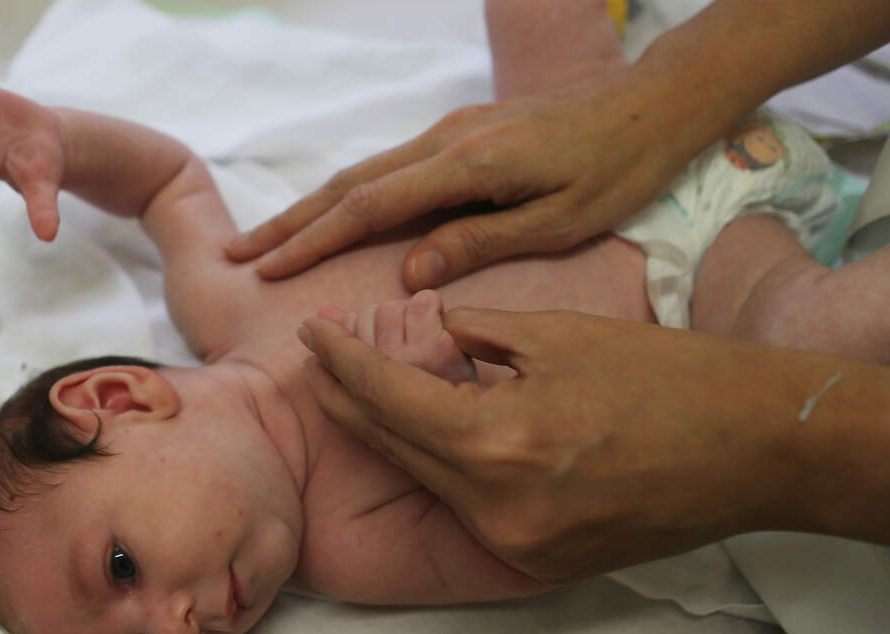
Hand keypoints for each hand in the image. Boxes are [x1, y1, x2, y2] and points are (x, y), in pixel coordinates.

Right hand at [228, 79, 688, 289]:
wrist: (651, 103)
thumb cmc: (617, 170)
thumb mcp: (559, 220)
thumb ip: (481, 242)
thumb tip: (409, 273)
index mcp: (468, 165)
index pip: (369, 208)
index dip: (312, 241)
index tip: (266, 270)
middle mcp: (448, 140)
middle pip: (351, 184)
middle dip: (291, 221)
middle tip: (238, 255)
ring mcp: (453, 130)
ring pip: (366, 172)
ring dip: (315, 208)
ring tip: (273, 240)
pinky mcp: (464, 132)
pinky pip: (392, 167)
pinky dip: (351, 196)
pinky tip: (337, 218)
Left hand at [297, 308, 808, 581]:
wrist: (758, 447)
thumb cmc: (667, 376)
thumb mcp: (559, 333)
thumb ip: (478, 337)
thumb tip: (433, 339)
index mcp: (497, 442)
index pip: (388, 399)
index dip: (342, 362)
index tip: (311, 334)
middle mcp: (497, 507)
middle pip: (396, 448)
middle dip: (350, 401)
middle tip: (318, 362)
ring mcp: (520, 544)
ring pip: (430, 480)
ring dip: (393, 435)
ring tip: (359, 392)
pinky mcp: (543, 561)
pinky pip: (471, 507)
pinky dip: (446, 467)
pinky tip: (430, 433)